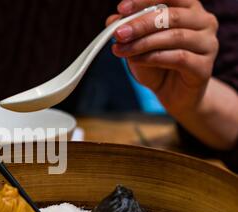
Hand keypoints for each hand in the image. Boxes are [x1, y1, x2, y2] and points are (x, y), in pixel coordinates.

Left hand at [106, 0, 218, 117]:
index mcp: (189, 8)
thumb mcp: (139, 44)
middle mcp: (204, 22)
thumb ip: (129, 30)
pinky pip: (178, 58)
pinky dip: (153, 58)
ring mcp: (208, 44)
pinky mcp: (204, 67)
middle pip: (172, 16)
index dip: (144, 1)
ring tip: (121, 50)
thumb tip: (112, 20)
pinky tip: (136, 60)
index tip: (121, 9)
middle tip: (118, 34)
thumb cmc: (158, 64)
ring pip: (175, 37)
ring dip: (143, 43)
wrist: (173, 94)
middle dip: (140, 24)